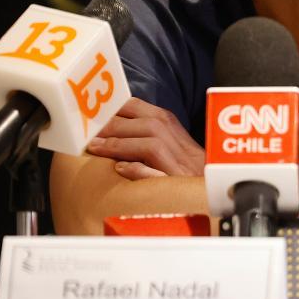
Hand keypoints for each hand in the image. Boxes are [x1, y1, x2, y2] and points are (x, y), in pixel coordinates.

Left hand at [85, 98, 204, 179]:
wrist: (212, 191)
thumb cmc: (184, 169)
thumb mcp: (164, 143)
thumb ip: (140, 133)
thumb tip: (106, 129)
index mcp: (170, 126)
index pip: (140, 107)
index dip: (114, 108)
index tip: (91, 114)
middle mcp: (178, 141)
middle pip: (146, 124)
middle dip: (113, 127)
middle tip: (87, 134)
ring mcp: (182, 163)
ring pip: (151, 143)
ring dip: (120, 145)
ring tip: (96, 149)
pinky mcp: (181, 184)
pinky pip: (160, 174)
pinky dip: (139, 170)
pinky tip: (121, 170)